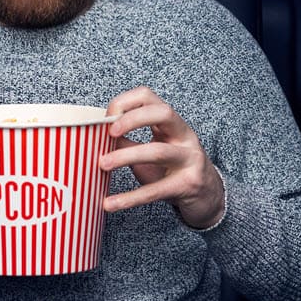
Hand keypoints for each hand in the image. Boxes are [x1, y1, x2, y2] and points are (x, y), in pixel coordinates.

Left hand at [100, 87, 224, 228]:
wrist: (207, 197)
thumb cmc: (172, 171)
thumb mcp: (149, 152)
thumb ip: (125, 143)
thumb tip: (93, 137)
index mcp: (171, 123)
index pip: (148, 97)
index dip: (125, 102)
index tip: (106, 118)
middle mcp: (184, 136)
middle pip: (162, 113)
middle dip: (133, 119)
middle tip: (109, 133)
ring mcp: (190, 159)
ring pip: (158, 151)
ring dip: (126, 156)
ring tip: (102, 164)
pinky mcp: (187, 185)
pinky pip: (156, 191)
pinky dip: (130, 198)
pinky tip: (110, 204)